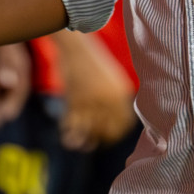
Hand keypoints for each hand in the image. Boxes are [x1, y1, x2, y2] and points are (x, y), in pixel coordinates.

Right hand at [57, 37, 135, 151]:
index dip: (117, 134)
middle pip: (108, 131)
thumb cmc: (94, 63)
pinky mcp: (74, 101)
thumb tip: (120, 121)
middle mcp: (108, 100)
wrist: (76, 48)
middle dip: (101, 140)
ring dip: (85, 142)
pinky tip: (68, 137)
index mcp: (121, 94)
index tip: (109, 138)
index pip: (125, 124)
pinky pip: (73, 126)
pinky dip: (70, 135)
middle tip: (94, 143)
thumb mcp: (113, 78)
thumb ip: (118, 98)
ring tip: (80, 145)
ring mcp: (91, 101)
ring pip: (90, 132)